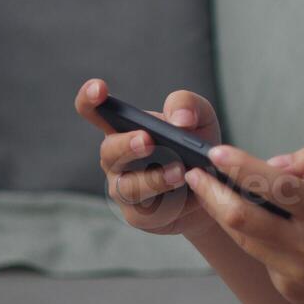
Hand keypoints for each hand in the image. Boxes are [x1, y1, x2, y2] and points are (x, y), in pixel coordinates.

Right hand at [76, 77, 219, 235]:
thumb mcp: (201, 117)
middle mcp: (116, 158)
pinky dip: (167, 200)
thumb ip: (187, 105)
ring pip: (127, 185)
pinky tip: (185, 193)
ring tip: (179, 171)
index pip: (94, 111)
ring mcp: (123, 188)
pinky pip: (145, 210)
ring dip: (153, 178)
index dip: (89, 98)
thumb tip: (178, 120)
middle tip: (147, 140)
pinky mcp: (137, 214)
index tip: (99, 88)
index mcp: (124, 128)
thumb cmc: (196, 147)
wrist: (213, 190)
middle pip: (109, 150)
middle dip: (127, 144)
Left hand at [182, 144, 303, 303]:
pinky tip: (263, 225)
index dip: (242, 168)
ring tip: (209, 190)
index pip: (277, 186)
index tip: (216, 152)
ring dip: (222, 213)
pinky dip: (258, 236)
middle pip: (242, 219)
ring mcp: (295, 273)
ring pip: (244, 239)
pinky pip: (263, 256)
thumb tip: (272, 163)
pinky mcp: (288, 290)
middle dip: (211, 193)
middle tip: (193, 174)